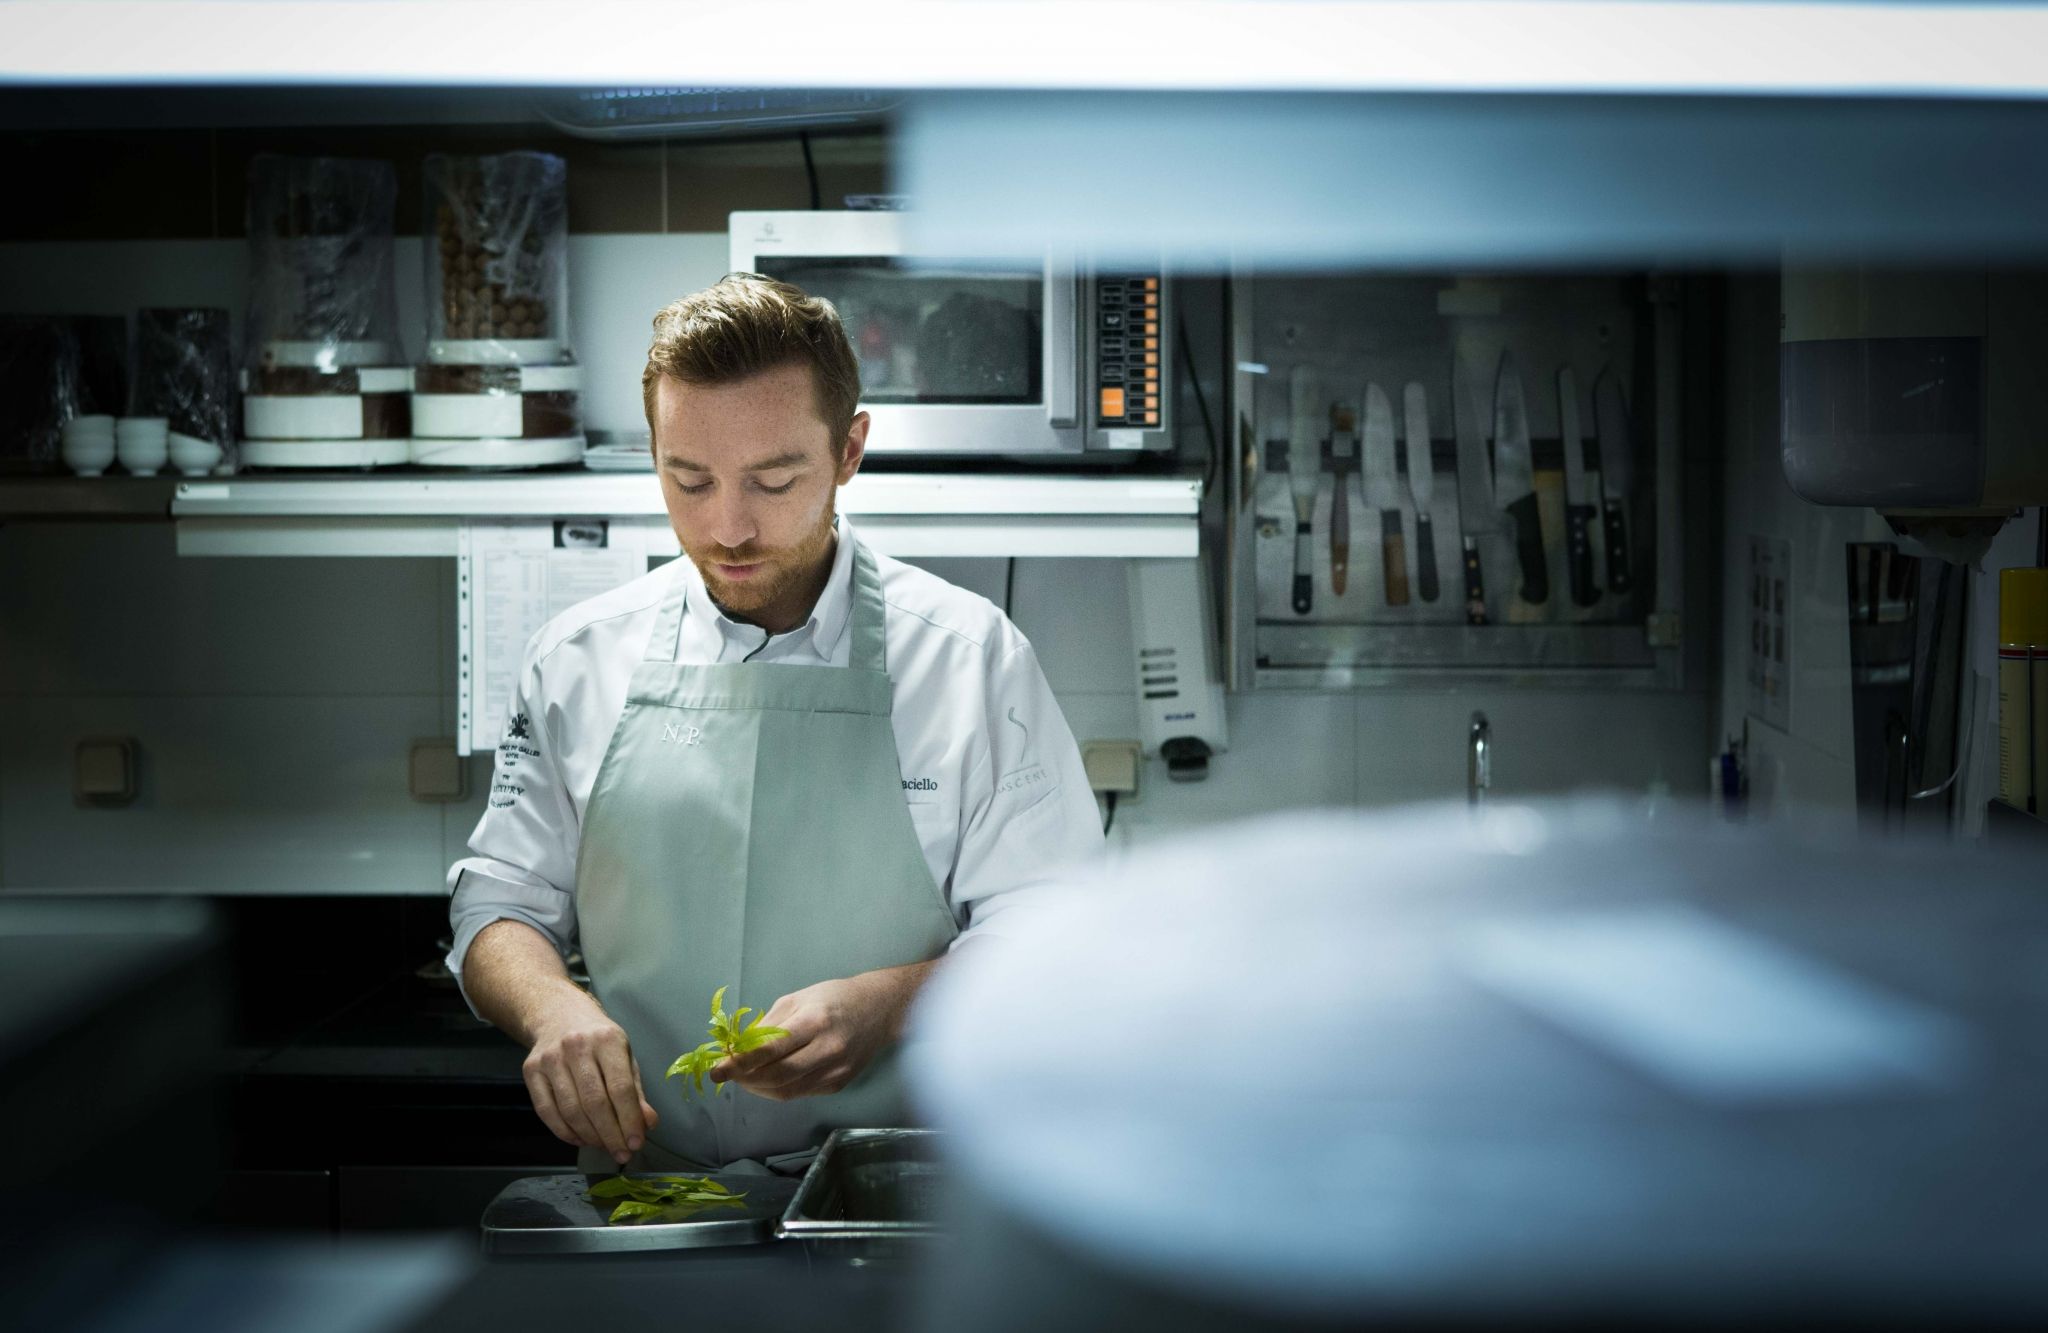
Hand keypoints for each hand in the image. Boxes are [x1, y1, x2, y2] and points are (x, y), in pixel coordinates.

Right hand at [523, 997, 658, 1165]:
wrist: (559, 1015)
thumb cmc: (599, 1041)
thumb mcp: (625, 1057)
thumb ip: (636, 1092)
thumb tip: (648, 1124)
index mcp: (608, 1039)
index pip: (620, 1088)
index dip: (629, 1120)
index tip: (636, 1143)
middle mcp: (577, 1047)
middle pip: (594, 1103)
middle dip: (610, 1135)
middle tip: (621, 1153)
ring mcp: (550, 1059)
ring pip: (570, 1111)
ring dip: (589, 1137)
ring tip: (603, 1146)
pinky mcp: (531, 1070)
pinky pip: (547, 1112)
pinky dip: (565, 1132)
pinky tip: (581, 1139)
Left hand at [711, 962, 935, 1101]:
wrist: (879, 1009)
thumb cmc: (834, 997)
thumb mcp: (798, 998)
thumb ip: (769, 1025)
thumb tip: (740, 1048)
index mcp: (815, 1022)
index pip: (771, 1050)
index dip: (740, 1063)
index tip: (717, 1071)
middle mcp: (828, 1049)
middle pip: (777, 1077)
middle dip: (745, 1079)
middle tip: (727, 1075)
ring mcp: (836, 1071)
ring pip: (787, 1091)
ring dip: (759, 1088)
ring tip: (744, 1078)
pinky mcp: (839, 1084)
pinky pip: (801, 1093)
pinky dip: (779, 1089)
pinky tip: (769, 1078)